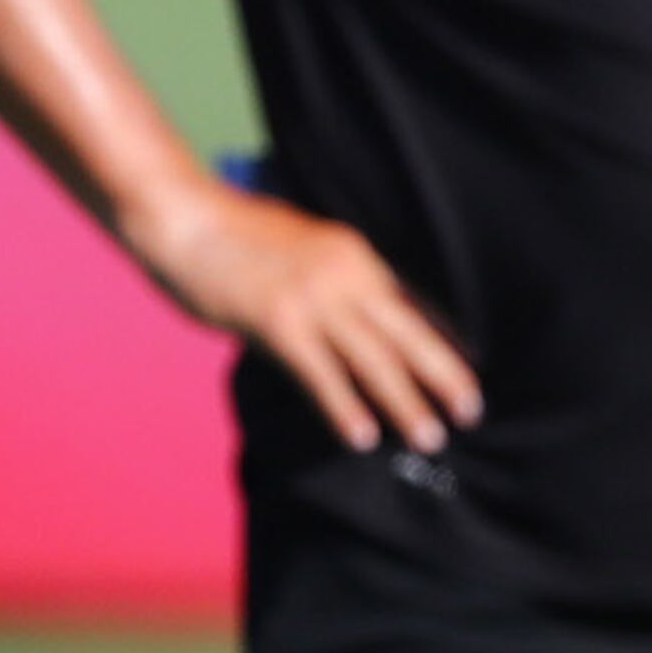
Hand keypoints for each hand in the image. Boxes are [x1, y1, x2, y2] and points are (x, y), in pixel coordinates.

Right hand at [131, 182, 482, 455]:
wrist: (180, 216)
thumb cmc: (226, 232)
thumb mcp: (293, 243)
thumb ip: (323, 274)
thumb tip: (342, 313)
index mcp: (350, 251)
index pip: (410, 300)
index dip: (441, 338)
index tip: (466, 368)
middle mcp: (343, 273)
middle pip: (407, 331)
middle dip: (443, 374)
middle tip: (471, 411)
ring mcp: (312, 298)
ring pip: (374, 359)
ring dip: (406, 402)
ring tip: (431, 437)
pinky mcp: (279, 322)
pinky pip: (323, 375)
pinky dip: (345, 408)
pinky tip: (363, 436)